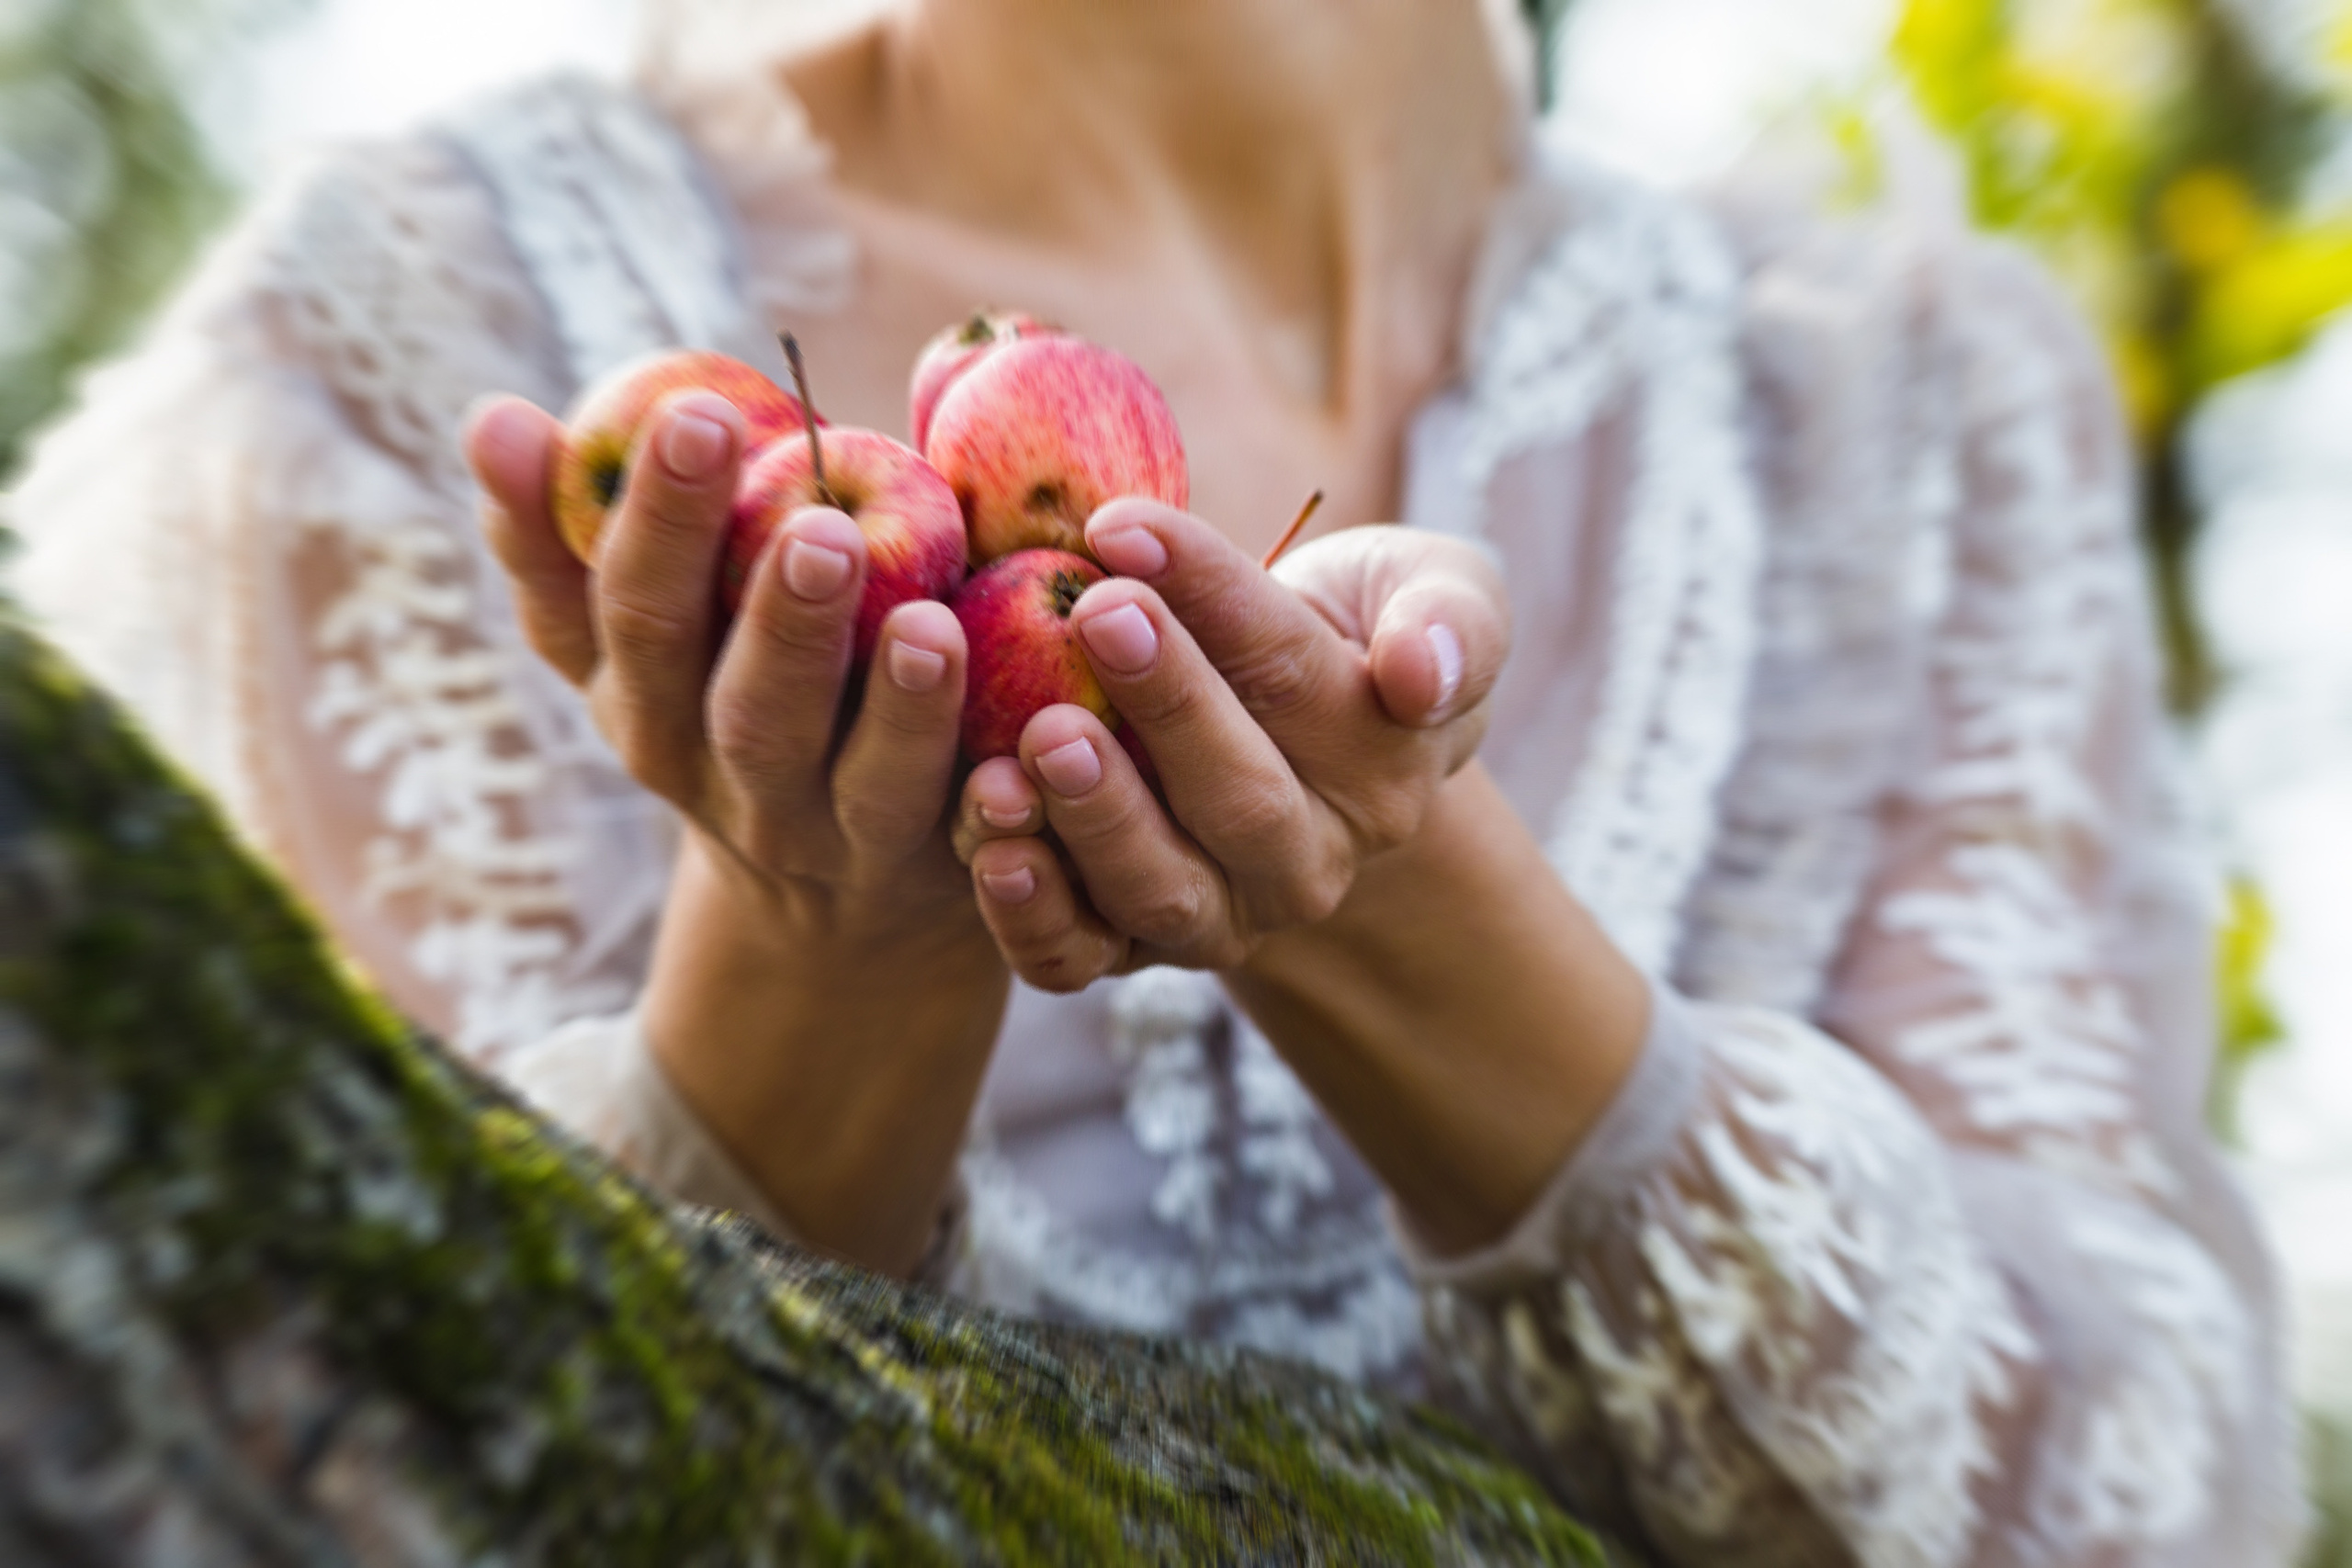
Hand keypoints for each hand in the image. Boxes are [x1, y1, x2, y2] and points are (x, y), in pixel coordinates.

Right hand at [465, 389, 1003, 1273]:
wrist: (829, 903)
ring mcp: (830, 833)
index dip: (652, 518)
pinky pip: (968, 835)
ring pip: (854, 778)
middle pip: (735, 699)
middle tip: (815, 522)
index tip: (694, 409)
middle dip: (773, 613)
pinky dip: (995, 790)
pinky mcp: (934, 868)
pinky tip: (1038, 734)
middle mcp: (721, 774)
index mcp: (639, 697)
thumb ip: (579, 526)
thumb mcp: (647, 633)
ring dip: (892, 705)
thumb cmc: (735, 692)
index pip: (620, 608)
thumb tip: (491, 418)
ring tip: (925, 627)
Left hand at [955, 500, 1506, 990]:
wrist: (1295, 724)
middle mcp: (1311, 861)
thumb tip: (1421, 673)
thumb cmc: (1358, 629)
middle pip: (1240, 797)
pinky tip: (992, 851)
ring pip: (1162, 890)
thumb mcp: (1440, 590)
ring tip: (1031, 740)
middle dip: (1164, 706)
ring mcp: (1224, 916)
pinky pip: (1084, 959)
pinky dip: (1032, 920)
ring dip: (1094, 818)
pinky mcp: (1134, 949)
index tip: (1127, 527)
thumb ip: (1457, 621)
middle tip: (1093, 615)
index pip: (1293, 674)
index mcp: (1385, 769)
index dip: (1211, 597)